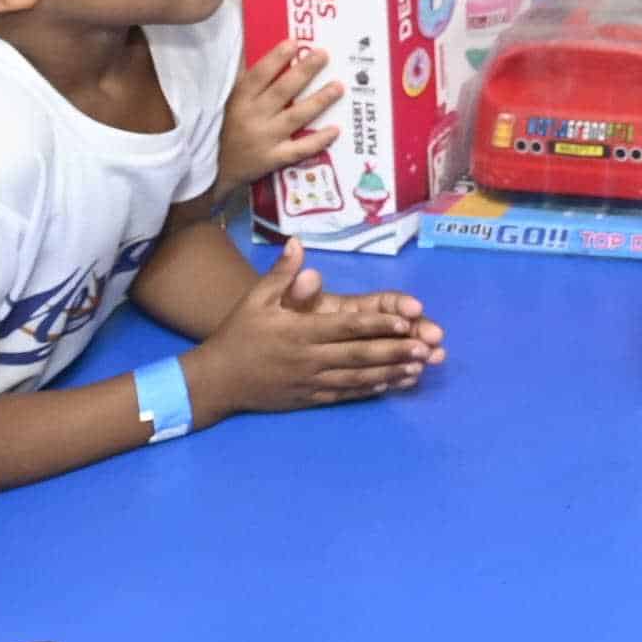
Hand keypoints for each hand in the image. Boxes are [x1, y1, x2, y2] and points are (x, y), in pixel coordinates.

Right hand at [183, 243, 443, 418]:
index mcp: (300, 332)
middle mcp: (309, 359)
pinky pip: (344, 395)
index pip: (345, 327)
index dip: (376, 325)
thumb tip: (297, 242)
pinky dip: (369, 391)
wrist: (216, 380)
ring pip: (356, 379)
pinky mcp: (308, 398)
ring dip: (389, 373)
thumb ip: (281, 274)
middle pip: (358, 355)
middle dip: (394, 352)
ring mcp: (310, 382)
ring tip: (418, 369)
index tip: (404, 322)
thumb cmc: (238, 334)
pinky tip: (390, 385)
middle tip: (426, 348)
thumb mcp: (255, 300)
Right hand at [215, 40, 337, 192]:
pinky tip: (335, 129)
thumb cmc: (225, 128)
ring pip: (295, 117)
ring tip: (338, 86)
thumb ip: (246, 83)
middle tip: (324, 55)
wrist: (210, 170)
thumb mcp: (228, 103)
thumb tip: (271, 57)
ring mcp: (263, 139)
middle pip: (282, 91)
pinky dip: (318, 140)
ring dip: (319, 100)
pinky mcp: (272, 159)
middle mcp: (251, 118)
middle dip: (305, 71)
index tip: (294, 44)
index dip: (275, 58)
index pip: (258, 75)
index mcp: (238, 100)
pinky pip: (298, 149)